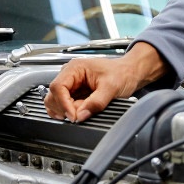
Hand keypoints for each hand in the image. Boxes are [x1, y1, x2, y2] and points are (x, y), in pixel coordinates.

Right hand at [45, 43, 167, 122]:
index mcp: (75, 68)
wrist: (130, 73)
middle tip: (80, 115)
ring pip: (56, 102)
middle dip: (65, 109)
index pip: (58, 87)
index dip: (63, 103)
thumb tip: (81, 115)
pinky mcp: (74, 93)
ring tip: (83, 111)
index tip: (73, 116)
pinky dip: (69, 112)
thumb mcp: (111, 88)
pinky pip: (64, 105)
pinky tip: (79, 113)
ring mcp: (71, 84)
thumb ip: (96, 102)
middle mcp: (70, 75)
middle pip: (53, 95)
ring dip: (66, 111)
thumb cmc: (122, 73)